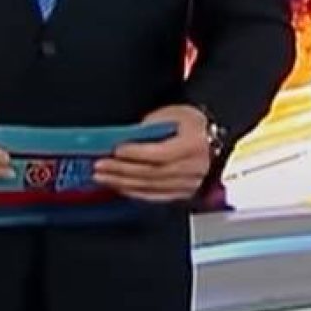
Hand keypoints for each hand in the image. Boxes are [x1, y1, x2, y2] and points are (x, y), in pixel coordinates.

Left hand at [93, 105, 211, 202]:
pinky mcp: (184, 194)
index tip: (116, 150)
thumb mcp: (171, 114)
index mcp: (194, 145)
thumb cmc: (189, 123)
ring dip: (123, 183)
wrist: (209, 139)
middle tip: (100, 166)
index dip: (137, 153)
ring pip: (152, 187)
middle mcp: (195, 168)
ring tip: (102, 177)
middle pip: (153, 173)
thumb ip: (150, 126)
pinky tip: (118, 187)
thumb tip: (124, 139)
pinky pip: (156, 196)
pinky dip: (134, 192)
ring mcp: (190, 184)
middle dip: (123, 170)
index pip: (162, 154)